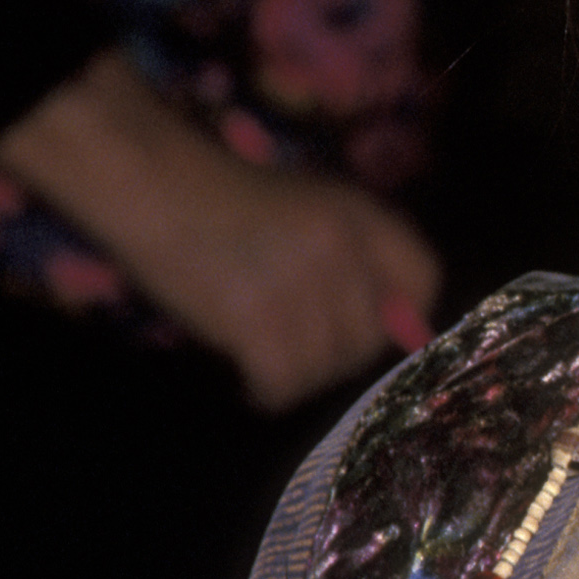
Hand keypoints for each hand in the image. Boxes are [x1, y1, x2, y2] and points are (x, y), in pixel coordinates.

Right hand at [0, 51, 442, 410]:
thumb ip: (356, 259)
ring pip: (324, 368)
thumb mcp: (310, 207)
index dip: (402, 315)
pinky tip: (249, 380)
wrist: (154, 187)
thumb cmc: (225, 197)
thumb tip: (405, 329)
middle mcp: (342, 251)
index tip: (370, 330)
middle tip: (295, 348)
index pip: (424, 277)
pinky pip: (282, 382)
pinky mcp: (256, 320)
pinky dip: (266, 391)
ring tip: (265, 358)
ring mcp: (300, 287)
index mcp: (361, 215)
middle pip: (368, 339)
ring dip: (296, 374)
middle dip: (334, 355)